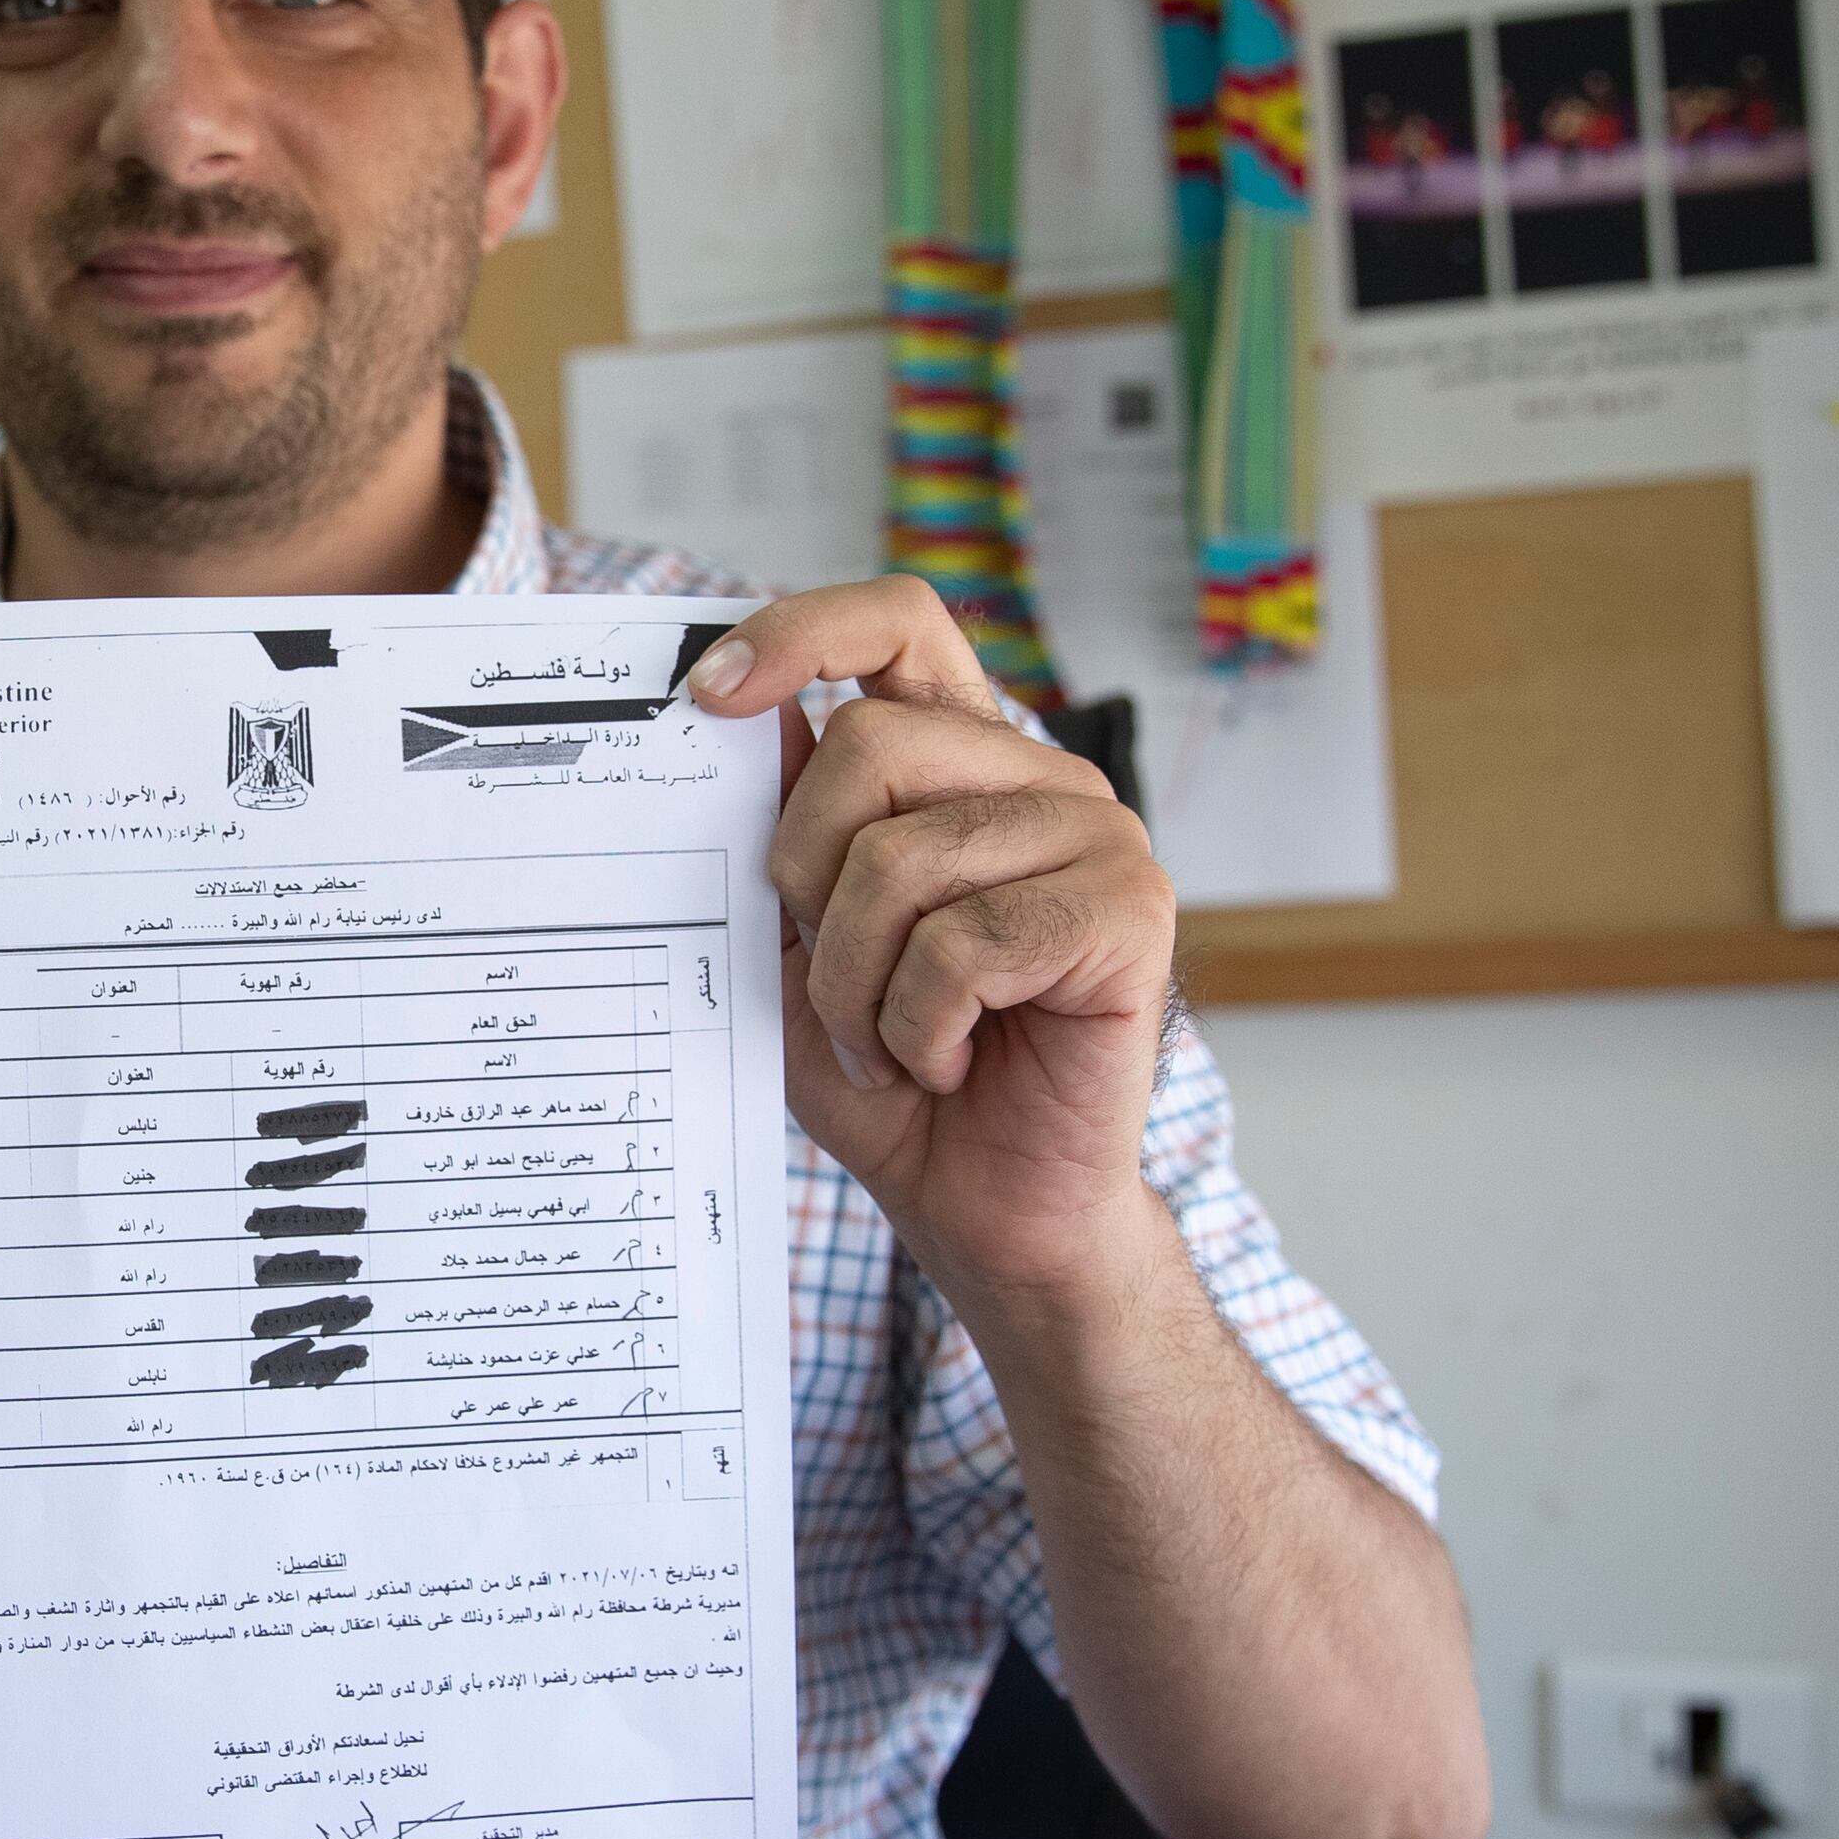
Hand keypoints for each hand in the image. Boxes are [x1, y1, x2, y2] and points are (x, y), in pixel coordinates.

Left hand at [682, 577, 1180, 1314]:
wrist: (990, 1213)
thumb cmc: (897, 1080)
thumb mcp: (799, 947)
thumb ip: (781, 835)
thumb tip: (748, 717)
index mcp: (963, 761)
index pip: (896, 624)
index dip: (800, 632)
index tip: (707, 696)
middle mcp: (1038, 778)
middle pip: (867, 743)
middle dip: (803, 878)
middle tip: (830, 982)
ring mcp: (1096, 837)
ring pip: (902, 857)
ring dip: (855, 984)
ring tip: (890, 1045)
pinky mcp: (1131, 912)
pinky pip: (966, 944)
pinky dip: (921, 1028)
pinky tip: (947, 1064)